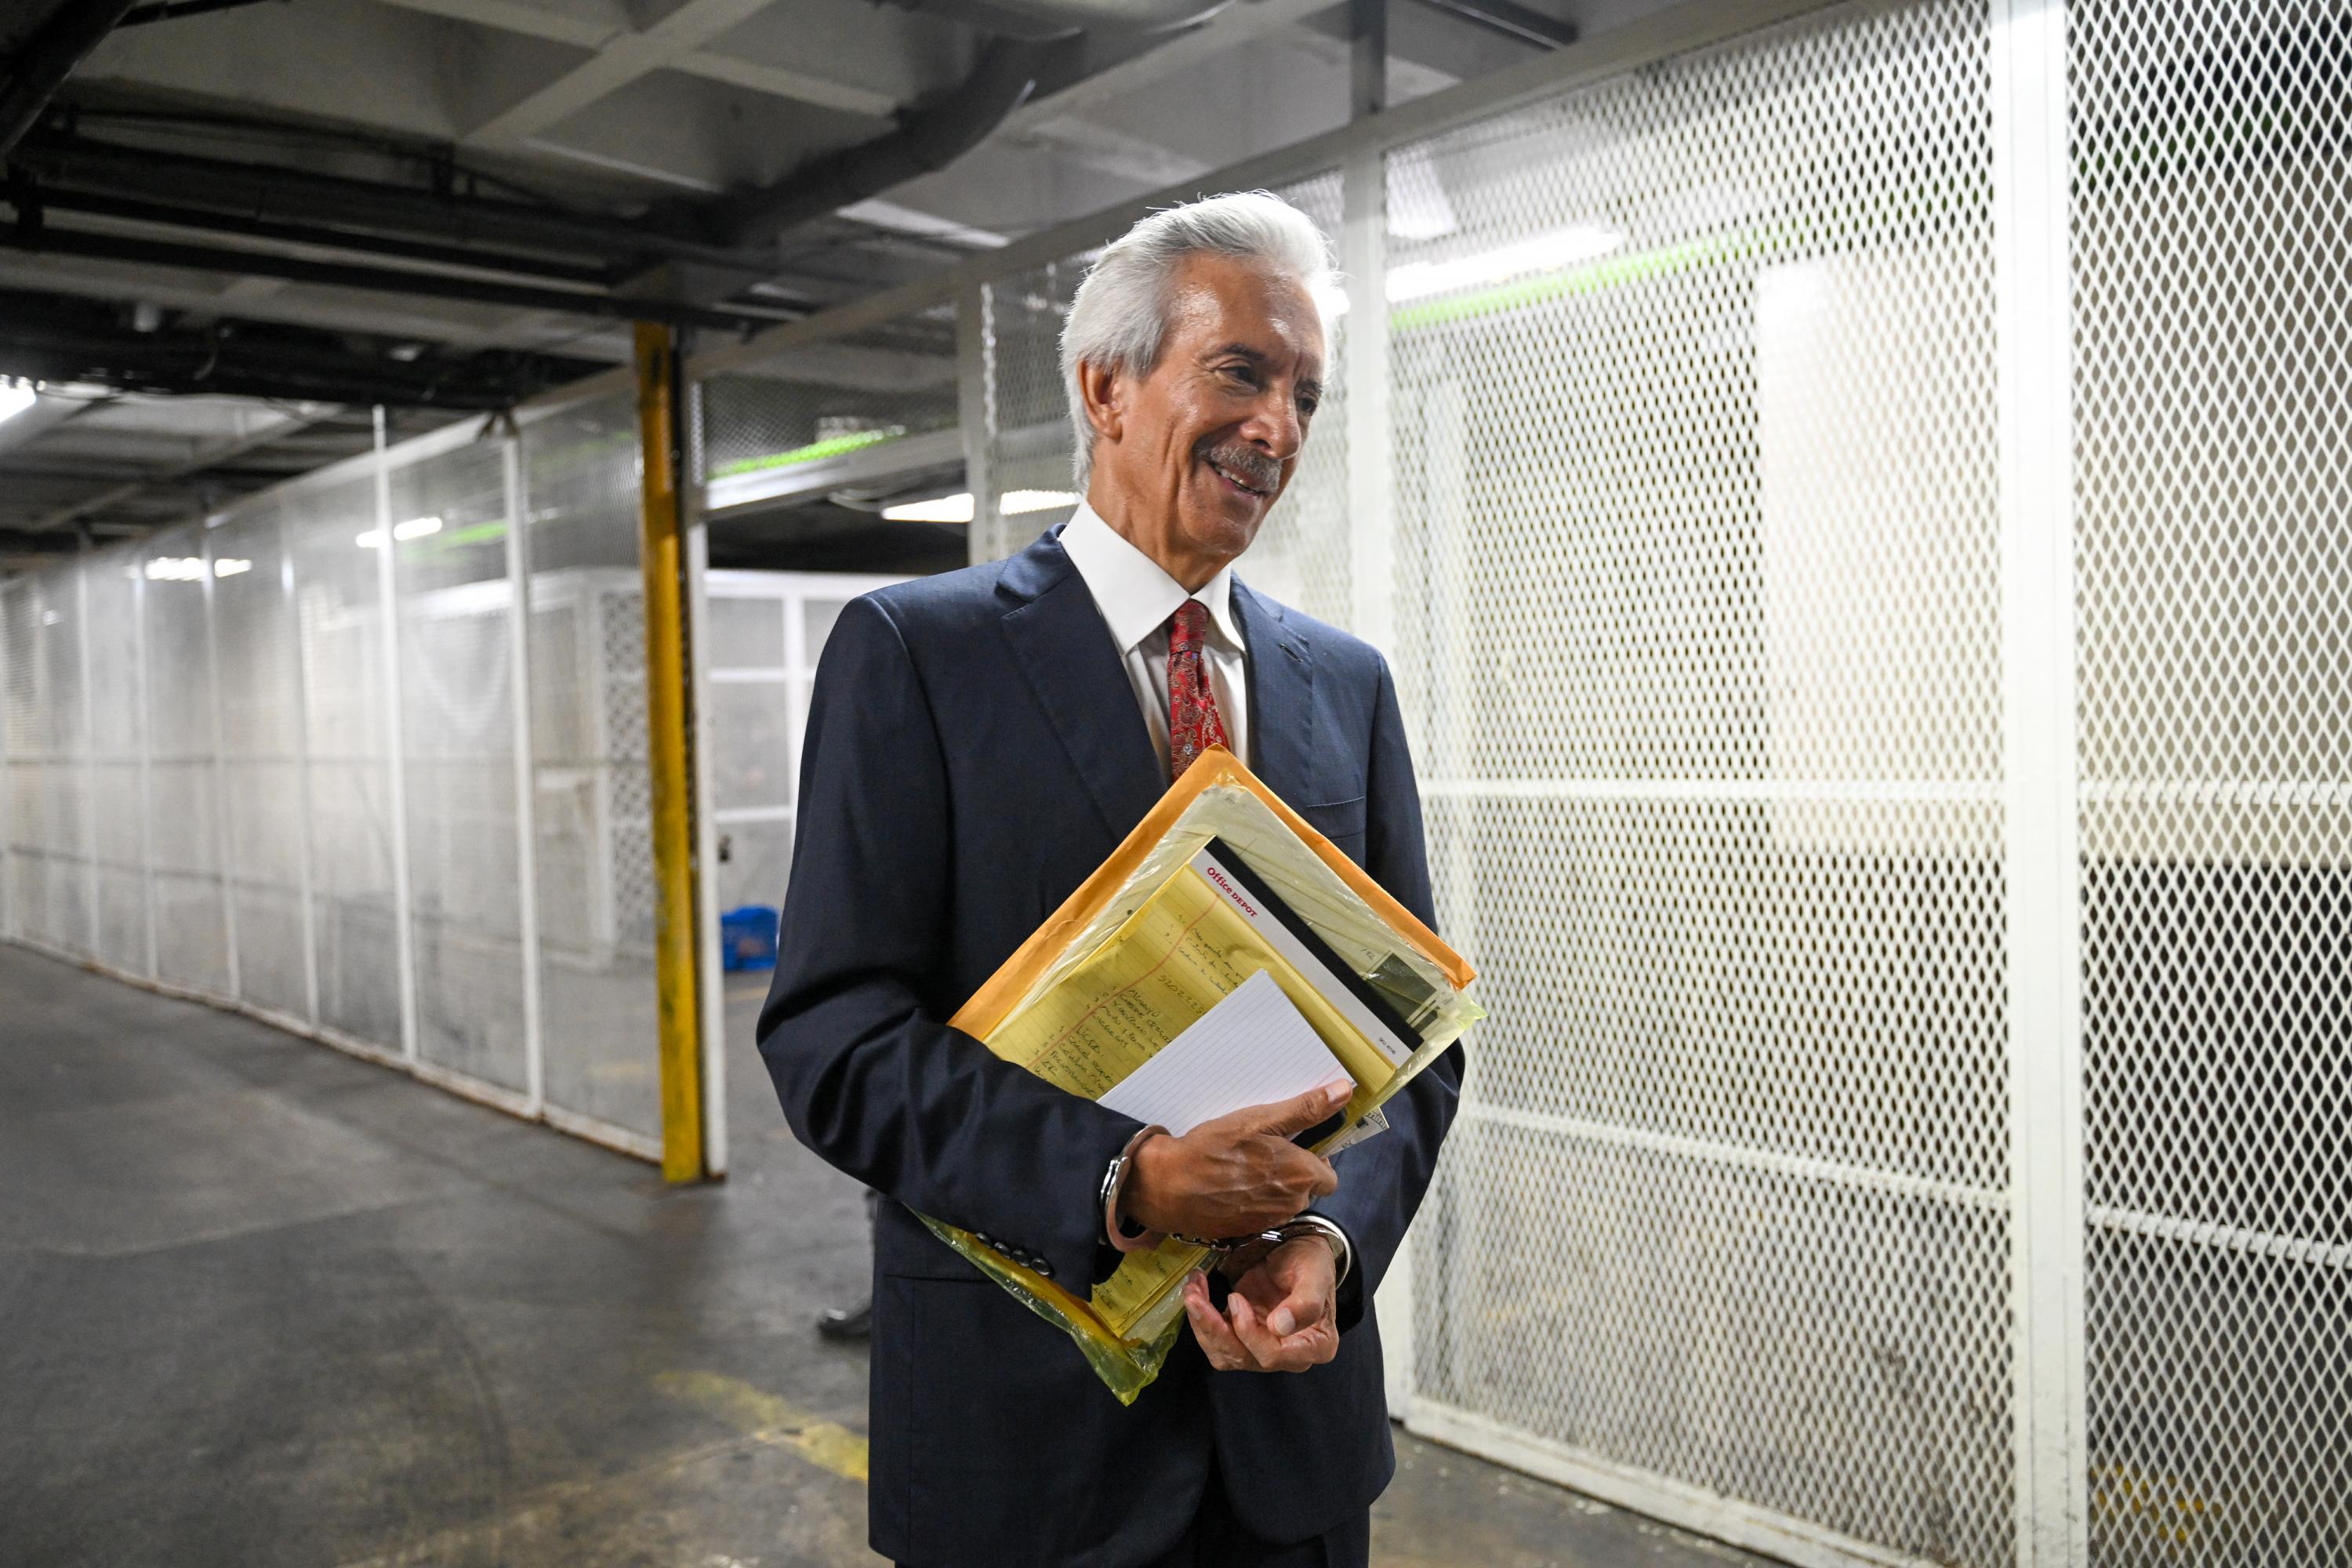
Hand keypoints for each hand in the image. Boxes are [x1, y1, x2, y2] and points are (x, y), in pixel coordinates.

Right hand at [1121, 1081, 1346, 1239]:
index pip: (1329, 1176)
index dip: (1313, 1160)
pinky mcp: (1248, 1231)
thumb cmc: (1214, 1148)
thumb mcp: (1260, 1120)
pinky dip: (1254, 1202)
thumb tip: (1345, 1091)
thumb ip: (1306, 1109)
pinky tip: (1232, 1186)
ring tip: (1243, 1168)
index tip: (1291, 1147)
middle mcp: (1292, 1204)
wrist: (1169, 1186)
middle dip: (1292, 1173)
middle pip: (1306, 1189)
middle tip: (1262, 1152)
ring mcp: (1270, 1221)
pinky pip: (1263, 1214)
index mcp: (1302, 1175)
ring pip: (1285, 1202)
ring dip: (1273, 1187)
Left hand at [1182, 1238, 1339, 1372]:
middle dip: (1213, 1327)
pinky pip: (1215, 1340)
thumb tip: (1280, 1327)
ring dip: (1202, 1324)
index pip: (1275, 1355)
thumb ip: (1305, 1302)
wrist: (1295, 1248)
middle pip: (1243, 1357)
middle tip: (1195, 1294)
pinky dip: (1201, 1318)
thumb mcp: (1315, 1273)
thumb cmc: (1312, 1260)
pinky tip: (1196, 1292)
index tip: (1235, 1297)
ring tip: (1192, 1289)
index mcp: (1315, 1345)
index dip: (1249, 1333)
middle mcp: (1289, 1356)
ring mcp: (1263, 1349)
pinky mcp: (1242, 1338)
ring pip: (1224, 1353)